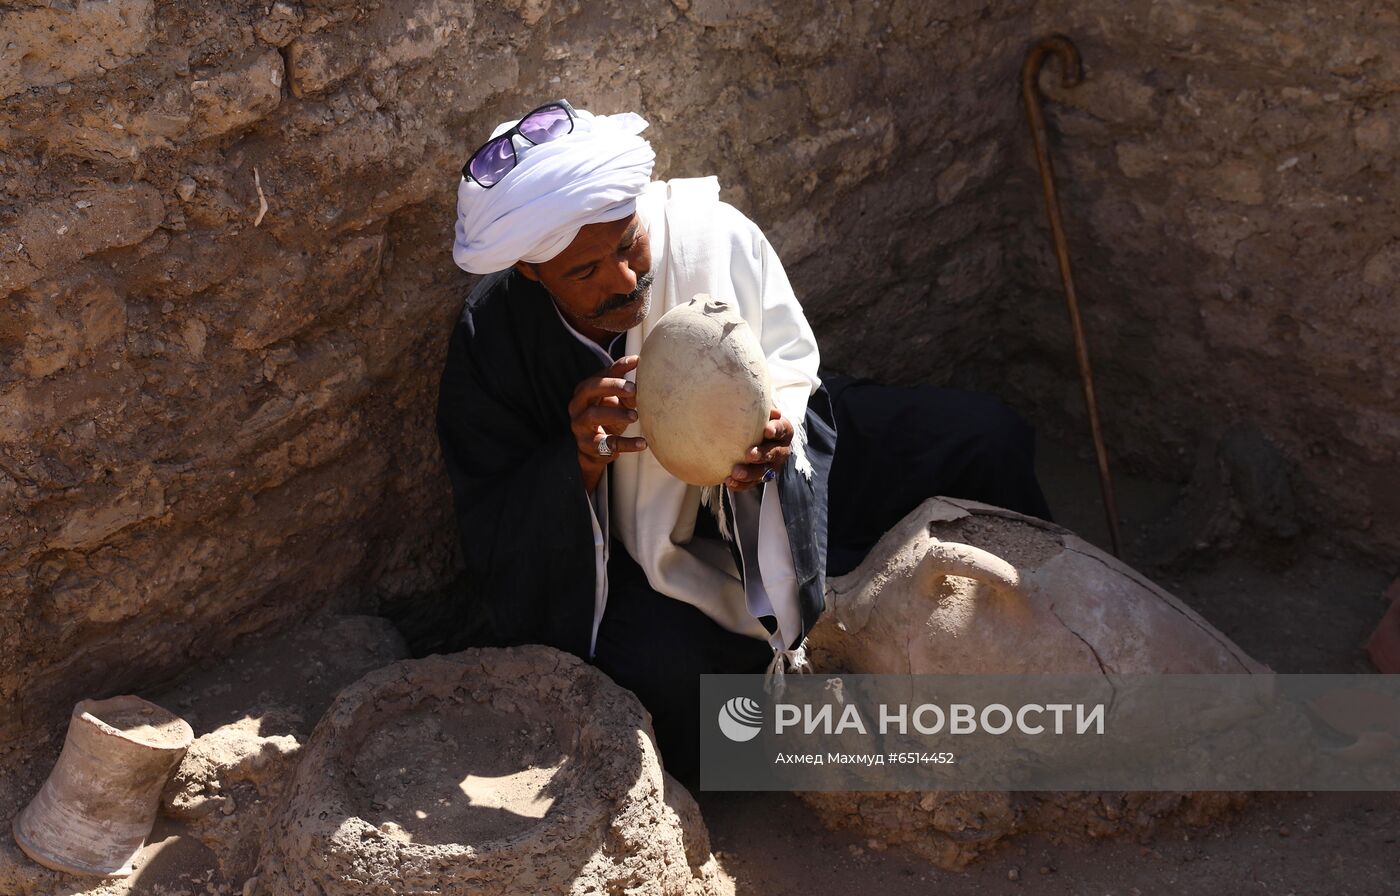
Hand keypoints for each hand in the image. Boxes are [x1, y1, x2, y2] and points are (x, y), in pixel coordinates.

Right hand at [570, 355, 646, 491]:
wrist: (595, 449)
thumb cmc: (608, 417)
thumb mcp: (617, 401)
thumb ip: (628, 391)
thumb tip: (646, 381)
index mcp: (585, 390)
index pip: (601, 374)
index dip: (618, 367)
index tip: (637, 361)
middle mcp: (578, 405)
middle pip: (589, 389)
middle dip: (611, 386)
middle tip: (633, 389)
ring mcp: (580, 425)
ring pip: (594, 415)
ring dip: (616, 414)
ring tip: (635, 416)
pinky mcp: (588, 445)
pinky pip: (607, 443)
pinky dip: (626, 443)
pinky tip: (642, 442)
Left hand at [725, 408, 792, 490]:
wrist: (751, 436)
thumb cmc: (755, 419)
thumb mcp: (759, 411)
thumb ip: (760, 408)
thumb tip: (771, 410)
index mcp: (783, 431)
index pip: (782, 429)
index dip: (775, 429)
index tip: (766, 430)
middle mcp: (781, 450)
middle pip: (774, 453)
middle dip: (762, 454)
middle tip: (749, 454)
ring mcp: (771, 466)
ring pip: (763, 472)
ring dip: (750, 473)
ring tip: (736, 472)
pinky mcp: (760, 477)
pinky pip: (751, 483)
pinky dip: (741, 484)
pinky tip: (729, 481)